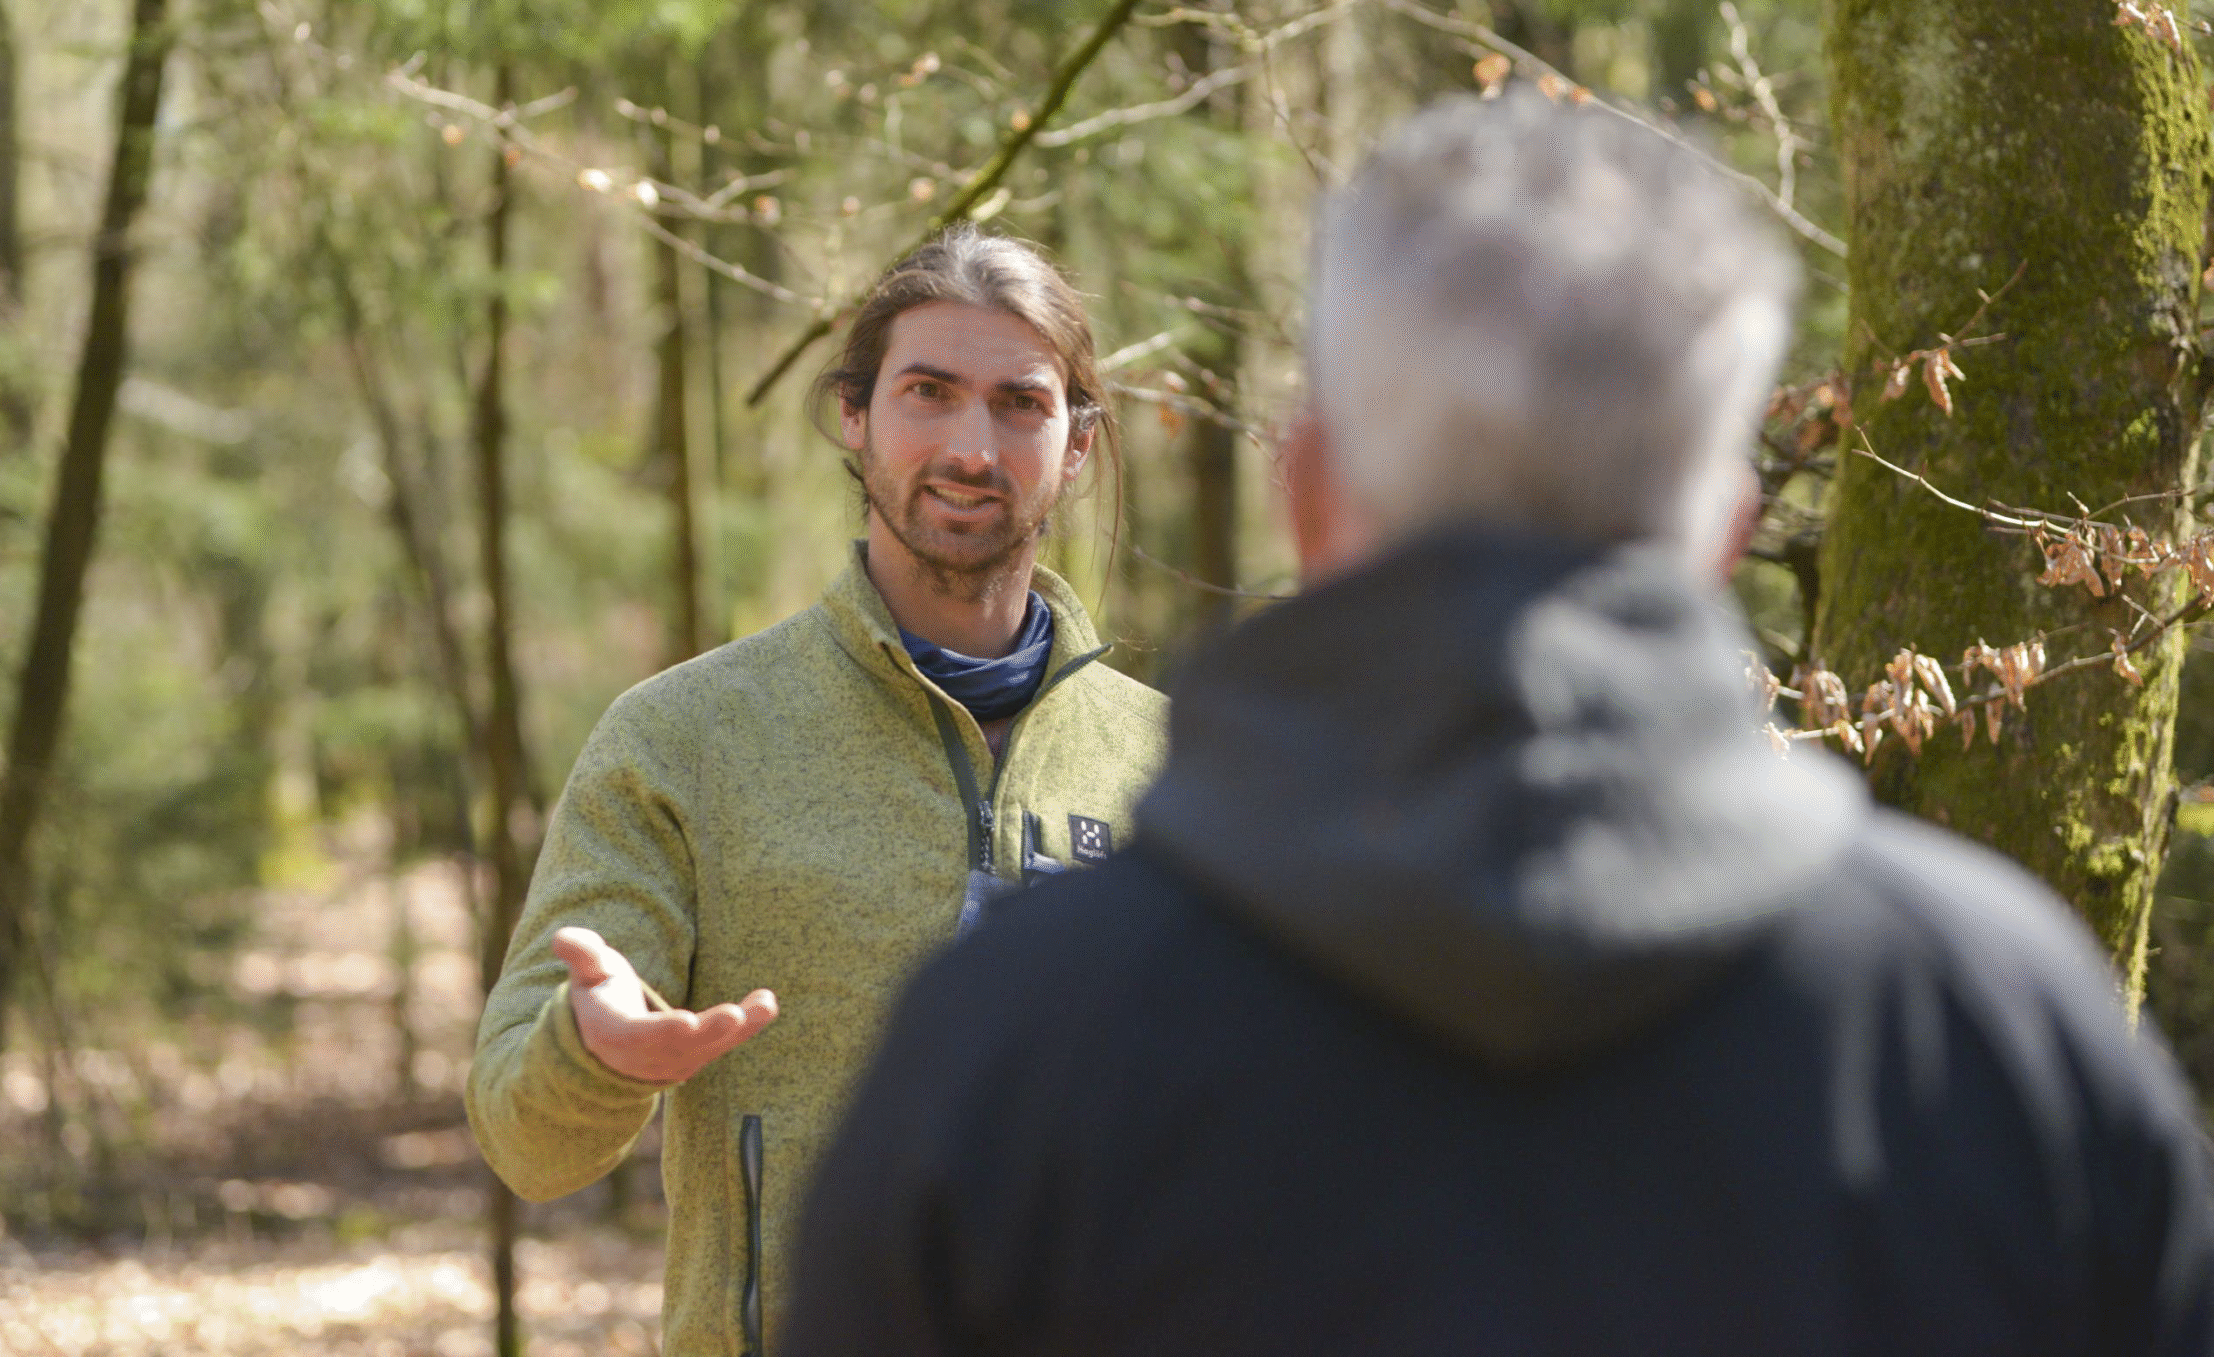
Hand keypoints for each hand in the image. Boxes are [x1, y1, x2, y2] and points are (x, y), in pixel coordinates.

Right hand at [552, 926, 778, 1083]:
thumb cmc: (600, 996)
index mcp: (614, 1034)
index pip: (638, 1037)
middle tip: (734, 1015)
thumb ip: (581, 956)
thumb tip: (564, 938)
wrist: (610, 1044)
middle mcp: (647, 1054)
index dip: (662, 1031)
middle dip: (709, 1032)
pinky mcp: (701, 1054)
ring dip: (740, 1028)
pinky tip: (768, 1004)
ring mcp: (677, 1059)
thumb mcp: (587, 975)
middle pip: (681, 1046)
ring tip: (763, 1006)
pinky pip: (727, 1042)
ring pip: (710, 1047)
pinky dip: (750, 1025)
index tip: (687, 1022)